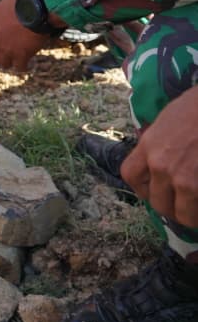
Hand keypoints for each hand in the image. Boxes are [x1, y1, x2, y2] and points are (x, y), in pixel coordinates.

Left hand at [0, 0, 51, 70]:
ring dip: (10, 62)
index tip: (0, 45)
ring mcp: (6, 48)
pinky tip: (27, 64)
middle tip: (7, 56)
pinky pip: (20, 67)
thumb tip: (10, 16)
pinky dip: (23, 66)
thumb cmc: (25, 2)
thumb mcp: (7, 5)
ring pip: (4, 63)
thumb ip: (4, 15)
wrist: (36, 8)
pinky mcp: (20, 55)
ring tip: (17, 62)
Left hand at [121, 87, 197, 228]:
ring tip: (196, 207)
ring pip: (183, 215)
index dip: (142, 187)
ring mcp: (186, 179)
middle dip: (170, 206)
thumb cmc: (197, 106)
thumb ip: (158, 145)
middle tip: (182, 203)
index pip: (130, 176)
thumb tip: (159, 163)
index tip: (153, 190)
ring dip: (191, 214)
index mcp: (149, 146)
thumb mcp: (167, 121)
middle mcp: (162, 165)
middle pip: (158, 203)